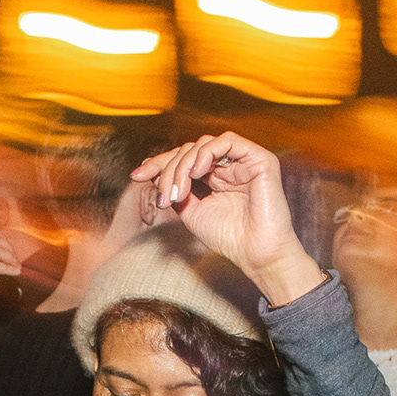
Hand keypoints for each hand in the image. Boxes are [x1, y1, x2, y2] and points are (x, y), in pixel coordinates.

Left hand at [130, 132, 322, 305]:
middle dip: (169, 169)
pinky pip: (227, 141)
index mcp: (214, 177)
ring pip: (204, 145)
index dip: (158, 164)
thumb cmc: (229, 238)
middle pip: (189, 150)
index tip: (136, 175)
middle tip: (164, 196)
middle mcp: (228, 166)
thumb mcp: (190, 212)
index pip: (183, 160)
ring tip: (178, 192)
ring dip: (184, 164)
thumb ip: (175, 191)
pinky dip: (207, 153)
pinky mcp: (259, 159)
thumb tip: (153, 173)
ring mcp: (243, 161)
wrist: (256, 254)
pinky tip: (197, 172)